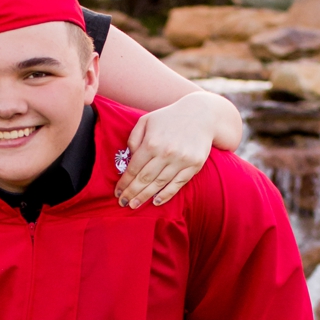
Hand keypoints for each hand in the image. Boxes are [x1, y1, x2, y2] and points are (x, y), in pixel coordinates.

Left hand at [117, 89, 240, 208]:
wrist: (201, 114)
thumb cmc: (169, 117)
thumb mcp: (146, 120)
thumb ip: (134, 139)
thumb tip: (129, 158)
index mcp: (151, 142)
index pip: (134, 168)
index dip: (124, 182)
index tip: (117, 192)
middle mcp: (166, 153)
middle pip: (144, 179)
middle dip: (132, 193)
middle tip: (123, 203)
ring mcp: (181, 160)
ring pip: (159, 184)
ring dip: (146, 196)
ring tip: (135, 205)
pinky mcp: (194, 165)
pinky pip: (178, 184)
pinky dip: (167, 194)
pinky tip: (156, 201)